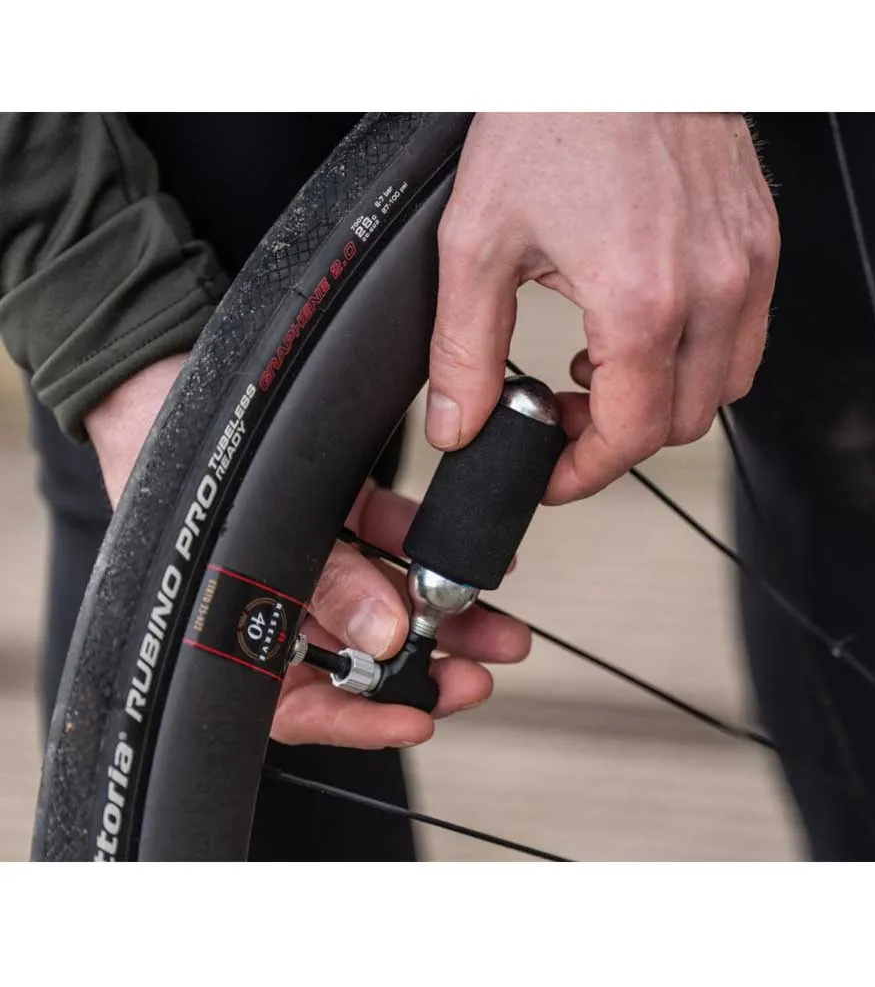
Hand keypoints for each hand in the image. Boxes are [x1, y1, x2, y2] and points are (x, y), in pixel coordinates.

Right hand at [85, 358, 530, 749]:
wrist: (155, 373)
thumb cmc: (167, 468)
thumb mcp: (245, 543)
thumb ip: (319, 589)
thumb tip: (386, 636)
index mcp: (234, 630)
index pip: (298, 702)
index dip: (360, 722)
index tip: (418, 719)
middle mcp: (276, 597)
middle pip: (357, 655)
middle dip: (427, 671)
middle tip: (477, 675)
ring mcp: (309, 551)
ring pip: (383, 598)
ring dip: (445, 616)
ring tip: (498, 628)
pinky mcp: (334, 503)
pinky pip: (386, 533)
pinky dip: (427, 544)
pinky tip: (473, 554)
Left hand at [426, 113, 778, 502]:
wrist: (614, 36)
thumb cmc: (556, 112)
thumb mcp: (481, 241)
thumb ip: (465, 349)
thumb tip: (459, 422)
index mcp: (643, 300)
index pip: (631, 436)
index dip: (585, 473)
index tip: (555, 474)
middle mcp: (712, 288)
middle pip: (680, 424)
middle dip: (617, 440)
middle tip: (565, 415)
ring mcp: (746, 263)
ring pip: (723, 388)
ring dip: (662, 402)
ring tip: (602, 372)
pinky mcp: (759, 241)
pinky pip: (746, 336)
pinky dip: (697, 357)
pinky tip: (645, 327)